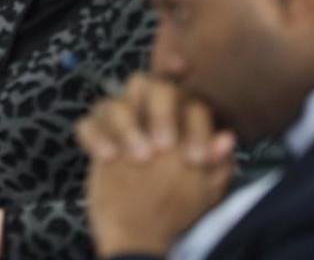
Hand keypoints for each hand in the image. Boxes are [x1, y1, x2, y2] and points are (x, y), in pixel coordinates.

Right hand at [75, 74, 235, 256]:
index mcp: (179, 120)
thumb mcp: (205, 191)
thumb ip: (218, 165)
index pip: (190, 102)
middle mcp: (147, 112)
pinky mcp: (95, 137)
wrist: (138, 231)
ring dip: (127, 127)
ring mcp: (118, 123)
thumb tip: (227, 139)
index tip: (197, 159)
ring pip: (114, 102)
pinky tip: (108, 158)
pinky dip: (95, 137)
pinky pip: (86, 124)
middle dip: (160, 112)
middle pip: (148, 84)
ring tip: (138, 158)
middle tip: (164, 148)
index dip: (196, 125)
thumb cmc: (176, 205)